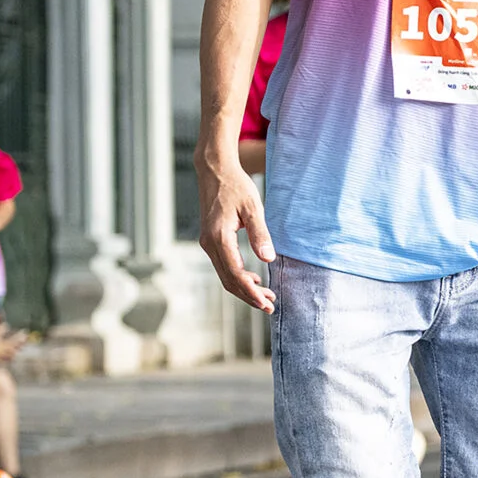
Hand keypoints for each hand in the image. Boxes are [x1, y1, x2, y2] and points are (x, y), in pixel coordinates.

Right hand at [196, 150, 276, 312]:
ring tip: (266, 296)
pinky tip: (253, 279)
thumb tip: (268, 259)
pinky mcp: (210, 240)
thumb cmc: (236, 186)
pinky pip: (223, 265)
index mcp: (219, 238)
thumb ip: (260, 234)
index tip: (266, 303)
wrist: (215, 171)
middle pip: (228, 280)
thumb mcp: (252, 208)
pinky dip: (238, 276)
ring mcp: (208, 243)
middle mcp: (209, 244)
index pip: (235, 273)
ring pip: (225, 274)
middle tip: (270, 306)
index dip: (251, 291)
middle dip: (249, 296)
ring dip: (244, 288)